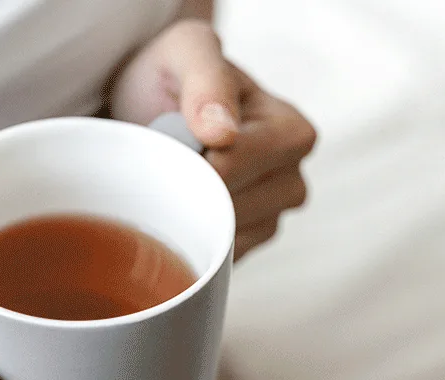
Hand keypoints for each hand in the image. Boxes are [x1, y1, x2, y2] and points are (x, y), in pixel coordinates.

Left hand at [109, 20, 316, 259]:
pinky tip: (177, 205)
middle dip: (184, 189)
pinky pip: (214, 260)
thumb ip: (206, 82)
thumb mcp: (185, 53)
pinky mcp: (245, 244)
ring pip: (221, 240)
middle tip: (163, 159)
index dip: (186, 162)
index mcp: (291, 132)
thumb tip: (223, 133)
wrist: (153, 103)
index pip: (231, 170)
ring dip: (184, 214)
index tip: (166, 141)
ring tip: (171, 177)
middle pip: (227, 210)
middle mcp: (291, 179)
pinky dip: (188, 238)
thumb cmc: (174, 73)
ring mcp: (271, 217)